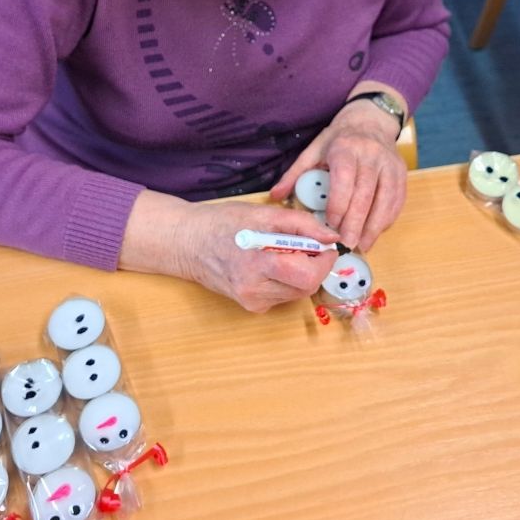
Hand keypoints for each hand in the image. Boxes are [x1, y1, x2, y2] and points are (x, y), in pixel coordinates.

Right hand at [120, 192, 338, 312]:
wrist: (187, 243)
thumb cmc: (222, 223)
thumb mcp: (263, 213)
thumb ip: (301, 224)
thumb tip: (331, 236)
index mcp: (256, 265)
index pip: (307, 275)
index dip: (323, 261)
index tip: (325, 246)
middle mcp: (254, 290)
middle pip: (306, 287)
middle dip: (315, 267)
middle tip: (308, 248)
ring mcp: (251, 301)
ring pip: (297, 293)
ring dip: (302, 274)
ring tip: (285, 253)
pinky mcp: (251, 306)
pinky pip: (283, 296)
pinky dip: (287, 281)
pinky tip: (272, 265)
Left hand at [270, 97, 405, 251]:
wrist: (370, 121)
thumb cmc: (338, 140)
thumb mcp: (313, 150)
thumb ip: (295, 174)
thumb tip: (275, 196)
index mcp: (345, 148)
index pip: (344, 179)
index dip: (339, 204)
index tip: (331, 224)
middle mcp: (370, 155)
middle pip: (365, 194)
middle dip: (356, 223)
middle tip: (347, 245)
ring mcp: (389, 164)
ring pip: (385, 199)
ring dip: (374, 226)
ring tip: (363, 245)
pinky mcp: (401, 172)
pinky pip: (397, 200)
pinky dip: (387, 219)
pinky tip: (376, 232)